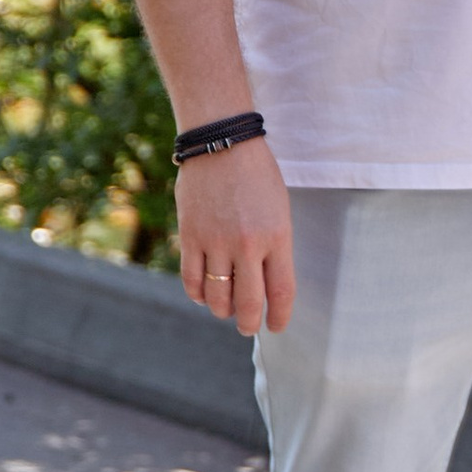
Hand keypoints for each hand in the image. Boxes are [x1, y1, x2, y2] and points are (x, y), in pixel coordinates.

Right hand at [177, 136, 294, 335]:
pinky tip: (204, 295)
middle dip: (248, 322)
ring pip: (217, 295)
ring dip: (222, 310)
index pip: (281, 292)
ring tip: (226, 310)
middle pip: (248, 302)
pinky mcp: (190, 236)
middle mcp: (247, 244)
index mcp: (277, 237)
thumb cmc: (257, 176)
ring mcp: (216, 241)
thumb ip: (275, 248)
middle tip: (248, 326)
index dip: (279, 316)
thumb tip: (267, 285)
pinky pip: (192, 279)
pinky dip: (198, 294)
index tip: (277, 325)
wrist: (221, 144)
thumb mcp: (280, 211)